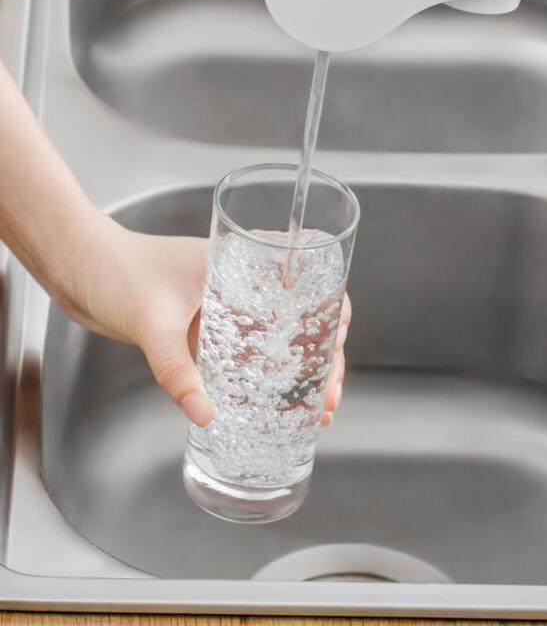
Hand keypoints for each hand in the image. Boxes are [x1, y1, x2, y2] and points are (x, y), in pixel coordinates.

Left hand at [55, 211, 349, 427]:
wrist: (78, 266)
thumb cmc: (115, 270)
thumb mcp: (151, 322)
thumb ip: (177, 369)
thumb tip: (205, 413)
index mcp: (239, 261)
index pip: (306, 276)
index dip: (332, 310)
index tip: (339, 343)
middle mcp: (239, 281)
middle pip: (301, 314)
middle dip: (325, 354)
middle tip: (330, 394)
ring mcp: (223, 304)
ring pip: (278, 335)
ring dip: (301, 368)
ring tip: (316, 407)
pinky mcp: (203, 326)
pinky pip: (247, 350)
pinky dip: (267, 373)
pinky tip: (272, 402)